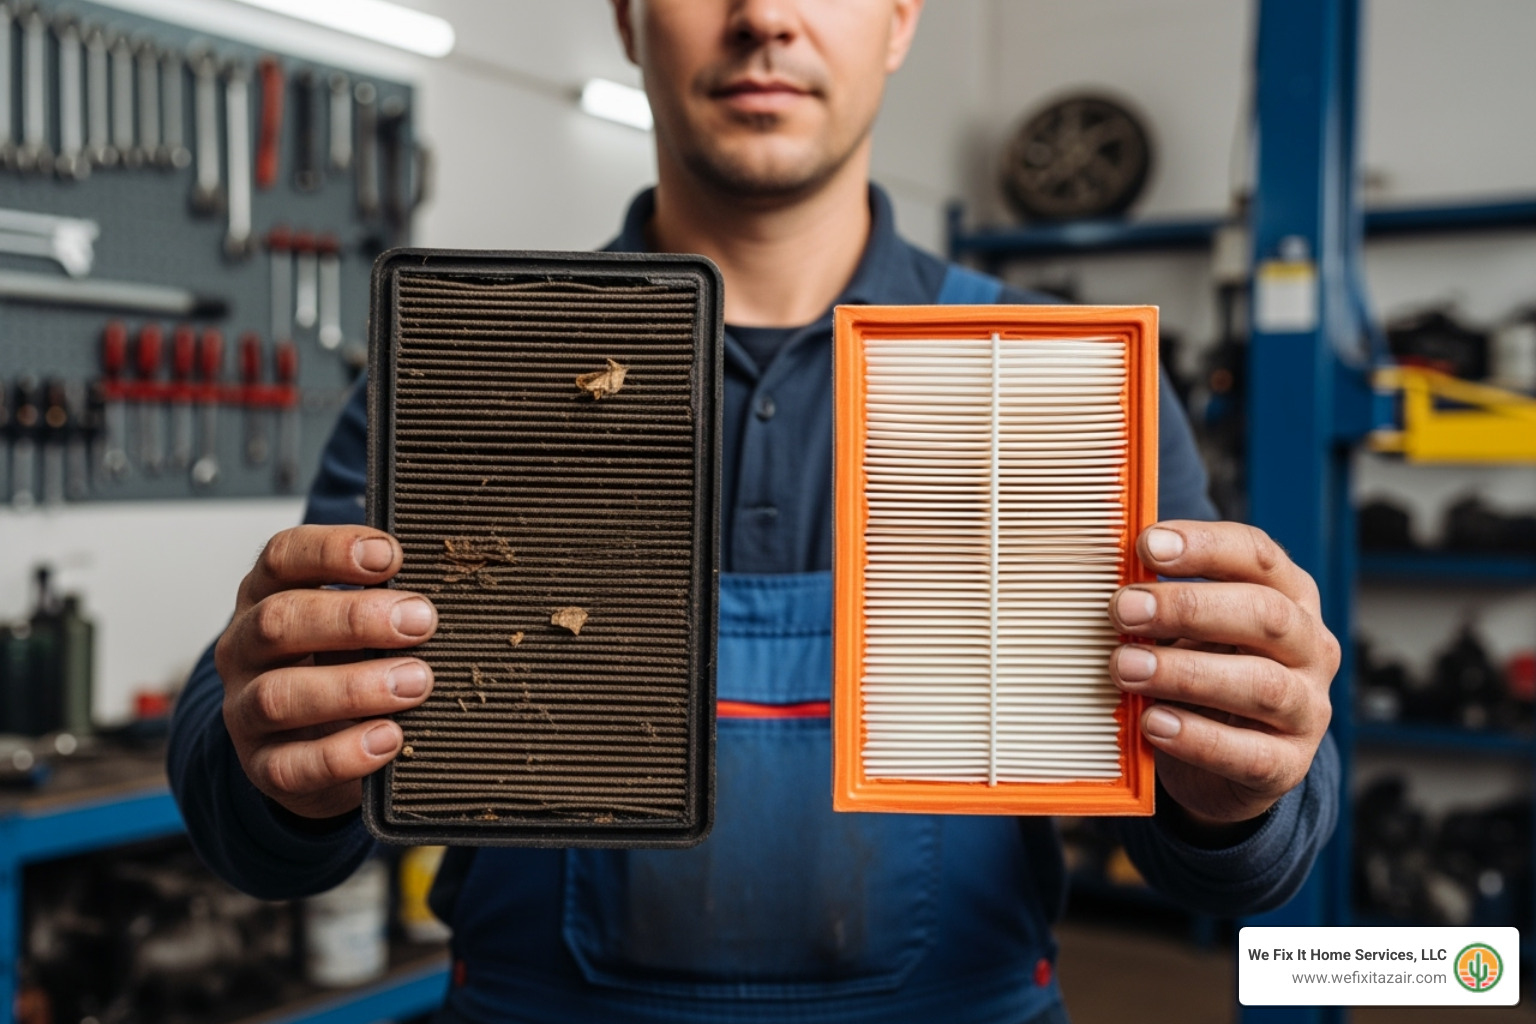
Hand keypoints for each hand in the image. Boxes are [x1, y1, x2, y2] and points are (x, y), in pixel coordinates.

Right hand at [215, 525, 437, 819]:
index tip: (391, 555)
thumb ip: (385, 602)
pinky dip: (344, 754)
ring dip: (354, 687)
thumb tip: (433, 595)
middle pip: (278, 621)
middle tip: (421, 622)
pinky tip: (390, 738)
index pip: (283, 557)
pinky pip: (292, 766)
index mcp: (267, 596)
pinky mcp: (265, 767)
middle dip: (354, 618)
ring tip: (416, 682)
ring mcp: (246, 711)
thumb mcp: (356, 626)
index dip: (333, 550)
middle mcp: (246, 649)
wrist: (314, 750)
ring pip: (278, 696)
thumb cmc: (343, 666)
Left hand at [1108, 521, 1338, 828]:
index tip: (1147, 545)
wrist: (1225, 763)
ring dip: (1185, 673)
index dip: (1205, 546)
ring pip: (1260, 684)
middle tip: (1123, 609)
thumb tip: (1105, 577)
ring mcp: (1307, 708)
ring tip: (1125, 667)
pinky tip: (1152, 722)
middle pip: (1265, 614)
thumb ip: (1161, 603)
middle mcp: (1310, 648)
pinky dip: (1196, 737)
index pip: (1259, 556)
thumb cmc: (1202, 674)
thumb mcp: (1187, 631)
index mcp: (1289, 597)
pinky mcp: (1288, 765)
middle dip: (1188, 607)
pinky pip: (1249, 754)